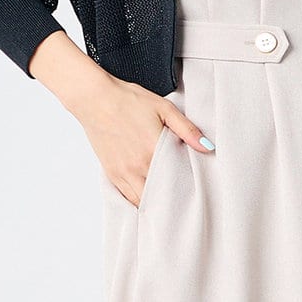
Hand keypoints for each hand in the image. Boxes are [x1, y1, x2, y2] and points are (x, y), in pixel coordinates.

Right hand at [78, 80, 213, 208]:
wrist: (94, 98)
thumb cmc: (127, 100)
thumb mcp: (164, 108)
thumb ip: (187, 129)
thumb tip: (207, 147)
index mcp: (154, 151)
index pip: (176, 182)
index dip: (186, 189)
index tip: (193, 192)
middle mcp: (138, 166)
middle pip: (160, 196)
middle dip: (171, 201)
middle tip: (182, 201)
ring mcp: (123, 172)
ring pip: (142, 201)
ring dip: (154, 203)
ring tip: (165, 203)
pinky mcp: (111, 173)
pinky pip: (126, 197)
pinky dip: (137, 200)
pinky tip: (147, 198)